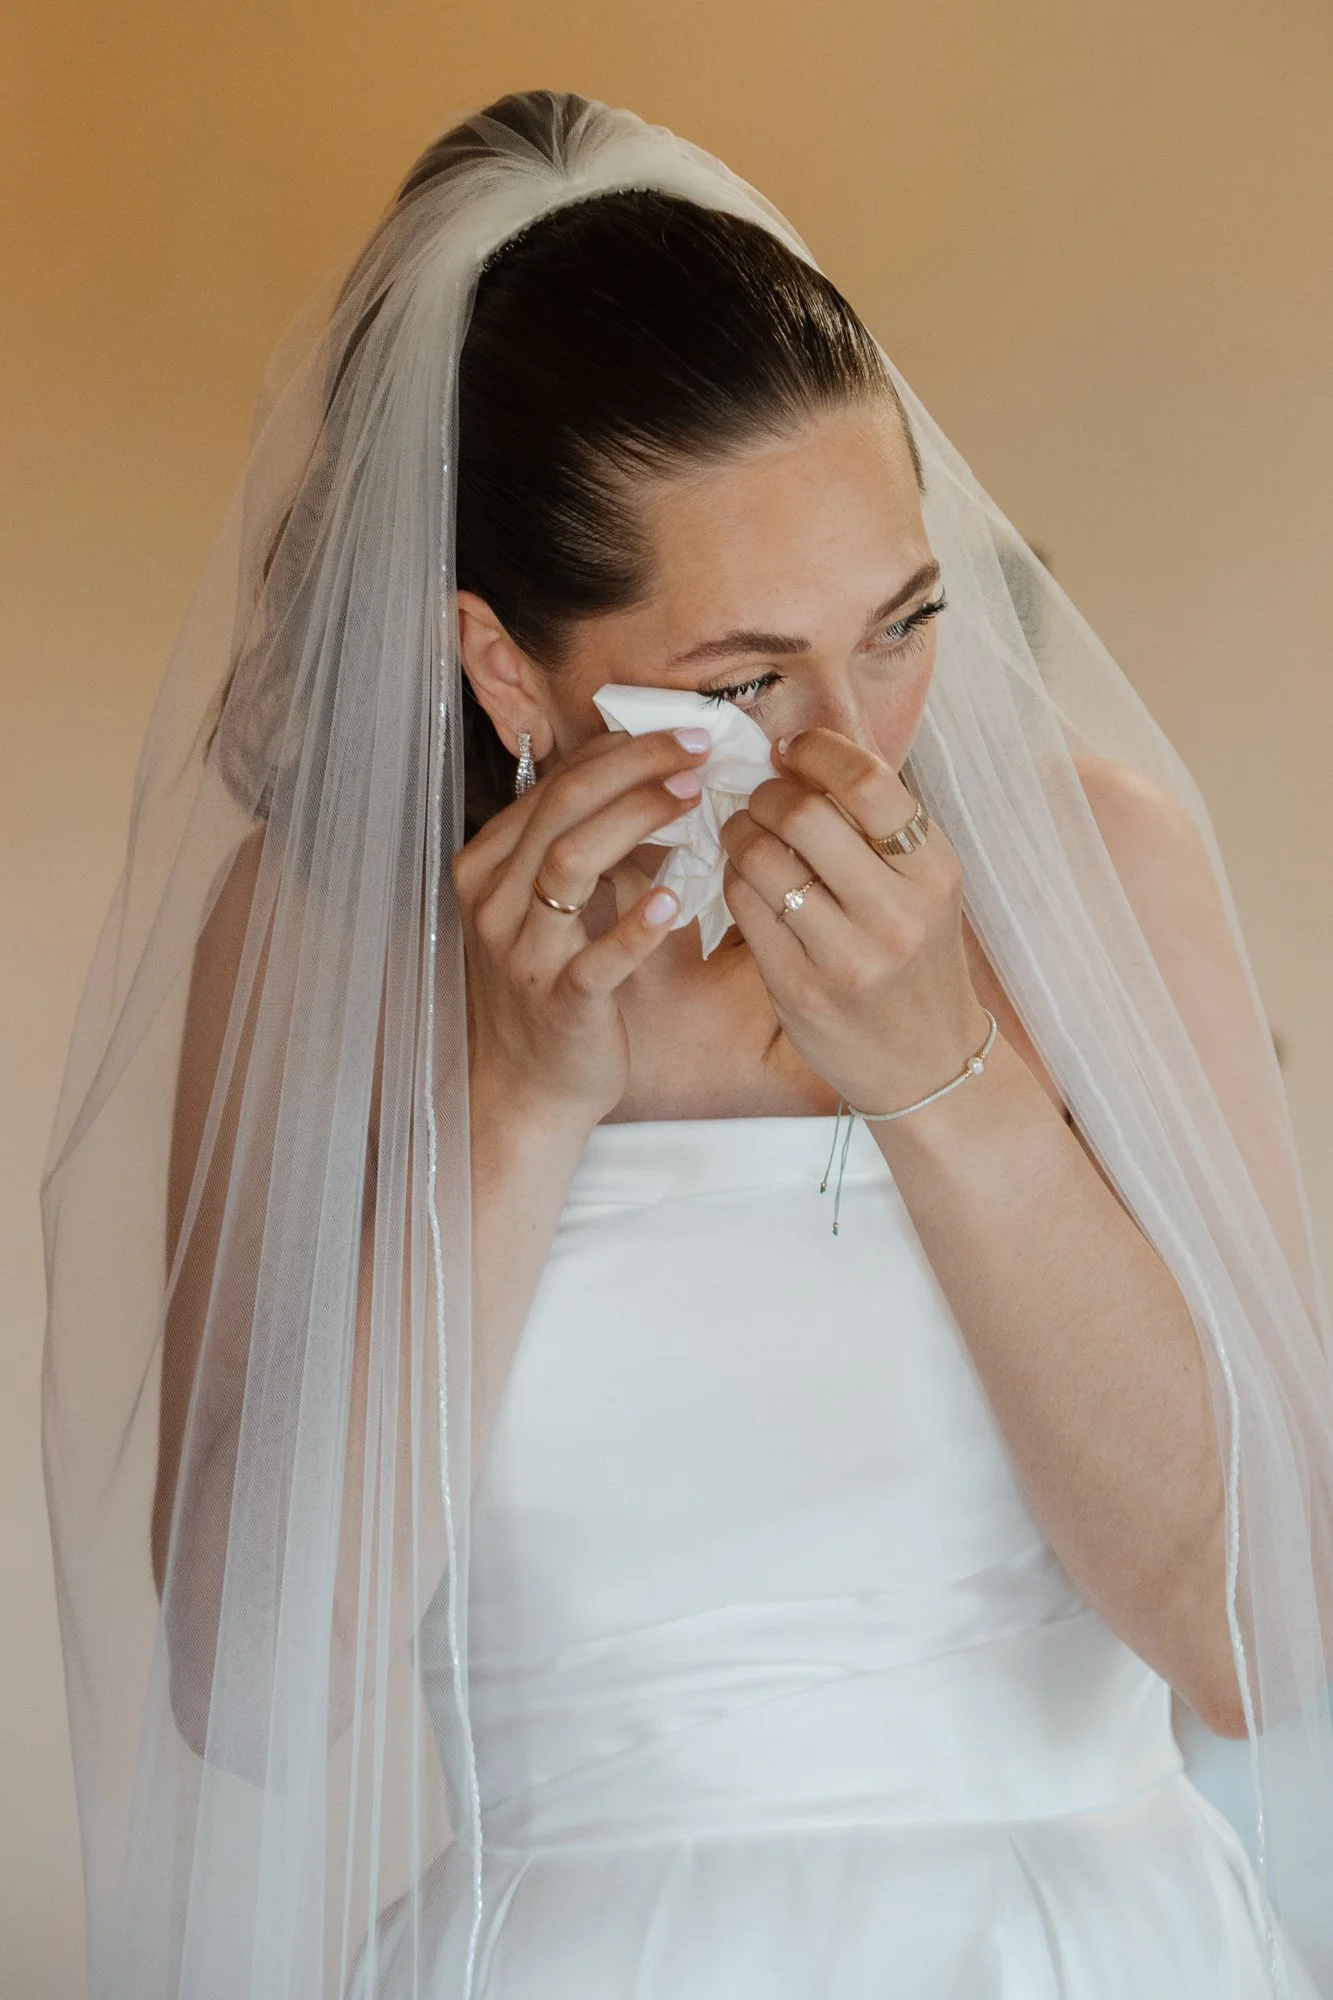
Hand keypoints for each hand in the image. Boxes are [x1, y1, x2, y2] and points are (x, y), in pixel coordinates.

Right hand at [453, 725, 710, 1125]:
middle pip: (563, 808)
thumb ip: (578, 846)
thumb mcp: (545, 908)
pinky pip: (597, 958)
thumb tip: (646, 780)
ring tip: (692, 796)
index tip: (678, 733)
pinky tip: (675, 898)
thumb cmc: (546, 986)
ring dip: (636, 819)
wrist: (522, 1088)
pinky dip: (635, 925)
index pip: (552, 785)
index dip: (617, 751)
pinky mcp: (559, 1004)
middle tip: (696, 750)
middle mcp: (494, 901)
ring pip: (572, 863)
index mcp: (488, 866)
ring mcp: (522, 953)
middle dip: (634, 768)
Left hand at [719, 728, 989, 1113]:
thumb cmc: (918, 961)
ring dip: (740, 835)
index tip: (790, 749)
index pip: (868, 783)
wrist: (927, 1063)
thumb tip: (804, 750)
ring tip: (746, 837)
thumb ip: (877, 827)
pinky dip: (734, 882)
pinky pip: (744, 910)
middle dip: (767, 795)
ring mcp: (846, 956)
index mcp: (934, 872)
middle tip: (761, 799)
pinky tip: (746, 883)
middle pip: (803, 815)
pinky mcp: (801, 990)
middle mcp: (896, 913)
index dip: (816, 752)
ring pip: (762, 859)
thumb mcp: (925, 888)